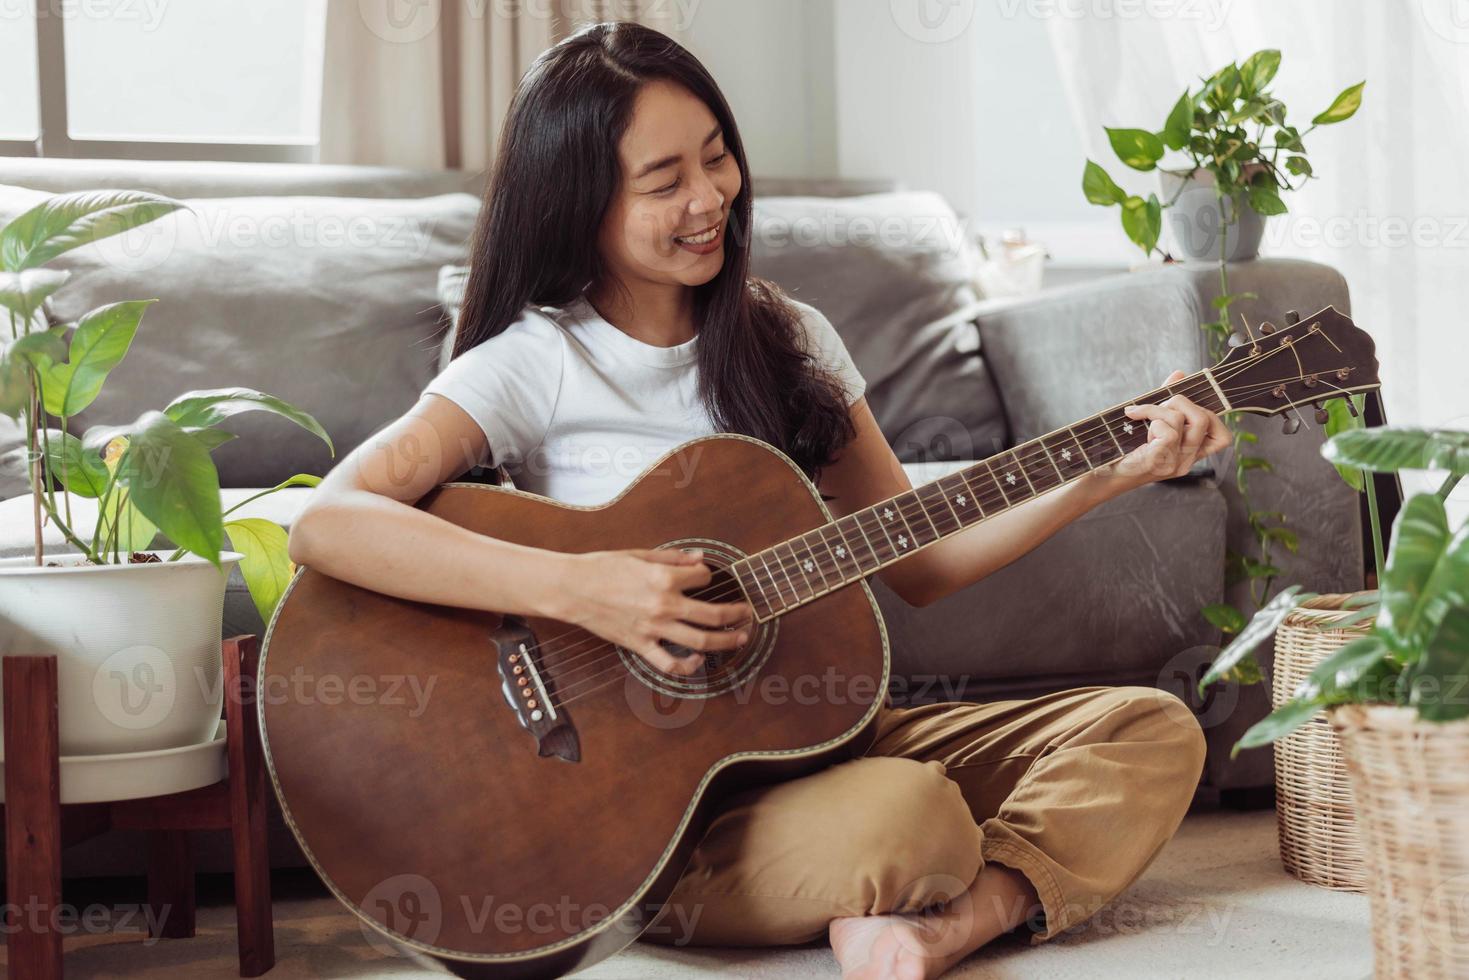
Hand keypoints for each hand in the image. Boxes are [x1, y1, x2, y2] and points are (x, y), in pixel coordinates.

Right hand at [547, 547, 754, 676]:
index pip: (703, 578)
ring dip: (726, 641)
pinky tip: (698, 660)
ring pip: (700, 641)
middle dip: (737, 614)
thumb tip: (700, 558)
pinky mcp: (640, 645)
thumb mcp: (640, 553)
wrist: (571, 588)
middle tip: (747, 613)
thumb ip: (674, 557)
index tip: (703, 577)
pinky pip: (669, 664)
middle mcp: (663, 604)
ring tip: (740, 638)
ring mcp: (653, 628)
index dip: (707, 575)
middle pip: (714, 614)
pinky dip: (688, 667)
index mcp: (664, 577)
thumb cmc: (603, 567)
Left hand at [1107, 369, 1232, 489]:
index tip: (1184, 406)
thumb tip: (1180, 374)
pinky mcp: (1159, 462)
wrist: (1097, 476)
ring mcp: (1174, 464)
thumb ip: (1167, 400)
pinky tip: (1134, 420)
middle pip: (1206, 419)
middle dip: (1180, 401)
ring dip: (1157, 408)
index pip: (1222, 438)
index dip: (1211, 415)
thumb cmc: (1121, 449)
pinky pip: (1168, 431)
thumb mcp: (1149, 422)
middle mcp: (1186, 461)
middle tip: (1156, 407)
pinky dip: (1150, 416)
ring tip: (1140, 414)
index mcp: (1188, 454)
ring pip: (1181, 419)